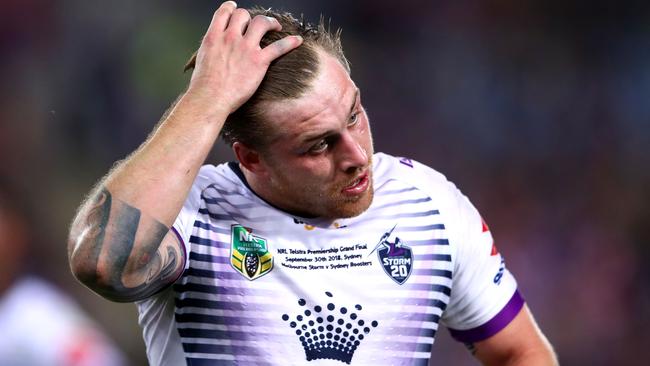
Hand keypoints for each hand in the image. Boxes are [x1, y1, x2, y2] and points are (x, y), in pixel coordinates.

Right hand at [185, 1, 302, 115]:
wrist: (210, 98)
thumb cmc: (203, 86)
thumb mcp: (201, 60)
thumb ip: (211, 50)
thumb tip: (214, 51)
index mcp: (213, 36)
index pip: (224, 12)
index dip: (232, 8)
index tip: (236, 10)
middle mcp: (230, 37)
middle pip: (243, 15)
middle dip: (250, 18)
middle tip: (256, 25)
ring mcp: (245, 48)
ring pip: (261, 23)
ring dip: (270, 22)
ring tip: (276, 26)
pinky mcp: (259, 61)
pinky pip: (279, 46)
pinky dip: (290, 42)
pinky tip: (298, 40)